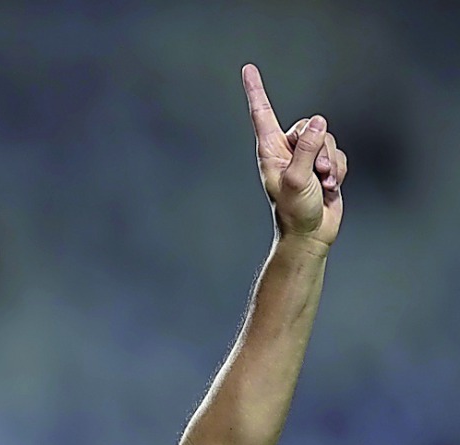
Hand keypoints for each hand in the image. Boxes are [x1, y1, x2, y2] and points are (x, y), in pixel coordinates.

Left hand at [243, 64, 346, 246]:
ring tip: (322, 183)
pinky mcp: (323, 165)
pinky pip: (339, 155)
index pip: (262, 113)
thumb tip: (318, 122)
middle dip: (321, 148)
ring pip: (328, 140)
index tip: (248, 69)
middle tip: (318, 173)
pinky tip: (329, 188)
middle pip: (310, 125)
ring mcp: (305, 157)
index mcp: (269, 150)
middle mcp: (286, 149)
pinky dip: (339, 171)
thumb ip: (307, 149)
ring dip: (331, 163)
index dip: (256, 90)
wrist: (310, 233)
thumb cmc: (294, 211)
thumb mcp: (297, 179)